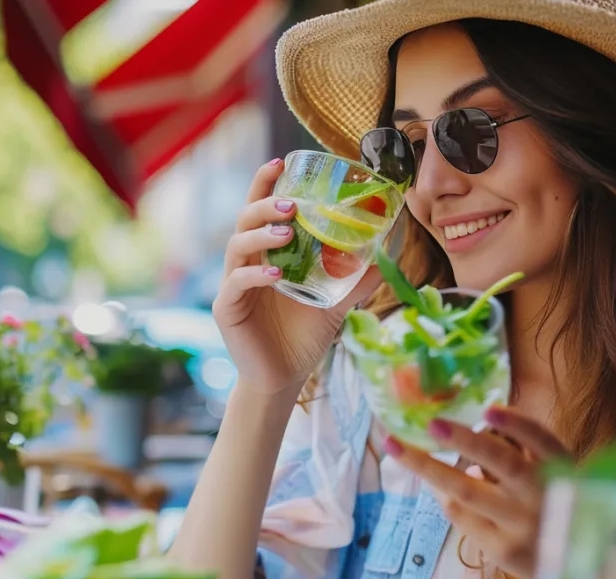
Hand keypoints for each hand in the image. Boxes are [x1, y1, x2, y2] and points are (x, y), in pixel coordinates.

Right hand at [213, 158, 381, 397]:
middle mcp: (246, 263)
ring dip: (260, 235)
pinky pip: (236, 284)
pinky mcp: (227, 309)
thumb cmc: (303, 336)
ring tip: (286, 232)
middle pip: (244, 220)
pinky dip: (255, 276)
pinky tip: (275, 275)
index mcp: (267, 255)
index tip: (282, 162)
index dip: (264, 183)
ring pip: (236, 247)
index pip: (260, 210)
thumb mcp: (336, 303)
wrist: (283, 378)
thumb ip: (356, 279)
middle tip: (290, 202)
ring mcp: (233, 285)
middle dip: (263, 204)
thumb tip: (388, 254)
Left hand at [382, 406, 567, 578]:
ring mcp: (521, 526)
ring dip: (428, 467)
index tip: (489, 408)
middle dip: (465, 440)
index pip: (543, 441)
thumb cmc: (557, 506)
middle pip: (502, 462)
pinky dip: (442, 494)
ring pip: (466, 492)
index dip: (517, 425)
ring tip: (397, 447)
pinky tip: (430, 480)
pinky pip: (461, 516)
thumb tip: (481, 422)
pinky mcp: (502, 550)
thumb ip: (527, 451)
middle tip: (432, 423)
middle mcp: (544, 496)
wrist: (576, 568)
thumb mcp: (558, 475)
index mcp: (563, 468)